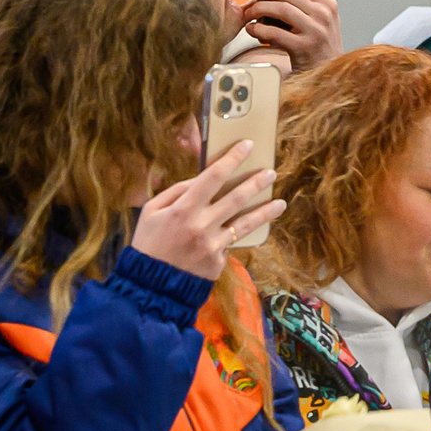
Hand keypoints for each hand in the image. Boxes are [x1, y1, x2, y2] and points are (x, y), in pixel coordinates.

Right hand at [131, 138, 282, 277]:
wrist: (152, 284)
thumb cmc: (150, 243)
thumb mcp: (152, 212)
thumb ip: (176, 192)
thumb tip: (200, 179)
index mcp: (182, 209)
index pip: (212, 177)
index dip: (231, 159)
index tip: (246, 146)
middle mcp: (200, 225)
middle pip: (236, 198)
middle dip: (256, 183)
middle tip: (271, 172)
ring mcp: (212, 244)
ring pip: (245, 223)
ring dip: (265, 211)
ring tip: (280, 203)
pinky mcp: (219, 260)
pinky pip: (232, 243)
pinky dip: (239, 235)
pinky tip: (251, 230)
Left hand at [238, 0, 341, 72]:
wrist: (328, 73)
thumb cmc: (322, 43)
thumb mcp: (329, 14)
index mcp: (328, 4)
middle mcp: (323, 15)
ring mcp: (314, 32)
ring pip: (279, 9)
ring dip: (258, 8)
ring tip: (248, 11)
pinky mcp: (302, 48)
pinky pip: (274, 33)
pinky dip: (258, 30)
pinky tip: (251, 29)